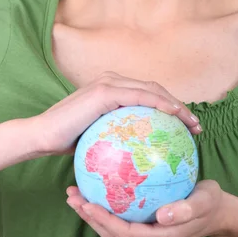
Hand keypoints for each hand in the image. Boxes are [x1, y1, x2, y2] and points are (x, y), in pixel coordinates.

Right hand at [31, 71, 200, 155]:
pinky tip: (174, 117)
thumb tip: (139, 155)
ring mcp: (109, 83)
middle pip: (155, 89)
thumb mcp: (98, 138)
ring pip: (152, 90)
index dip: (169, 107)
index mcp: (111, 89)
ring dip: (175, 105)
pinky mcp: (106, 91)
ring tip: (192, 124)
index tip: (186, 127)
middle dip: (178, 106)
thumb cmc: (67, 142)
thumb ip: (117, 136)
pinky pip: (141, 97)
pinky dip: (160, 104)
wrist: (42, 136)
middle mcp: (112, 81)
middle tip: (195, 126)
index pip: (148, 95)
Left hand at [65, 180, 232, 236]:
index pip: (124, 233)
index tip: (86, 202)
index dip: (102, 220)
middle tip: (73, 195)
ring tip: (77, 195)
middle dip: (90, 217)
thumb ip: (185, 209)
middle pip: (113, 235)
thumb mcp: (204, 201)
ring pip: (115, 232)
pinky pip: (122, 224)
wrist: (220, 214)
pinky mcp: (149, 231)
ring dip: (94, 215)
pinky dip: (107, 211)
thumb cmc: (212, 203)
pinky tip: (99, 192)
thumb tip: (161, 216)